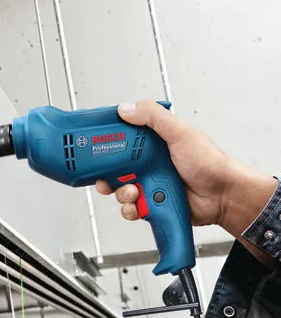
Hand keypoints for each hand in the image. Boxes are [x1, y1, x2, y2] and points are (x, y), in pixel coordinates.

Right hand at [96, 101, 275, 238]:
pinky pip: (130, 209)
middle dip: (105, 175)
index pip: (120, 141)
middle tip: (106, 178)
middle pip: (113, 169)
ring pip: (119, 190)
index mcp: (152, 144)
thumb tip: (126, 108)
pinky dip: (129, 209)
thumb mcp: (180, 132)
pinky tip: (138, 205)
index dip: (105, 145)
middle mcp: (147, 164)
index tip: (94, 148)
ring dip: (120, 193)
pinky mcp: (151, 204)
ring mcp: (149, 185)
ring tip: (133, 192)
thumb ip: (153, 117)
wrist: (224, 197)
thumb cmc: (209, 163)